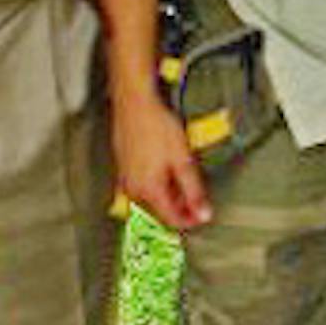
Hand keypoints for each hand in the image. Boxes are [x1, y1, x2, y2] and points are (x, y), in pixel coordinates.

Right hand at [111, 88, 210, 232]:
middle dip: (179, 209)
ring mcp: (125, 179)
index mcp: (149, 190)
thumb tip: (204, 214)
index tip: (202, 216)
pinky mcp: (122, 168)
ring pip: (149, 200)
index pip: (170, 219)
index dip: (189, 220)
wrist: (133, 104)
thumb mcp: (182, 159)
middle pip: (159, 211)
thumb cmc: (156, 126)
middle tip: (196, 200)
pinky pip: (140, 187)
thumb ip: (193, 190)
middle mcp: (133, 189)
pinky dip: (155, 186)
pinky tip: (165, 172)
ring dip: (167, 197)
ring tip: (183, 183)